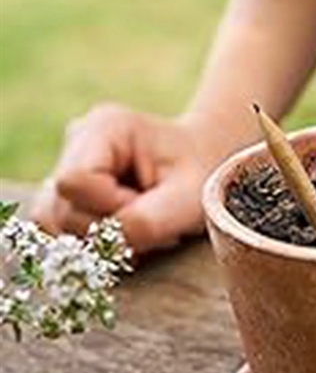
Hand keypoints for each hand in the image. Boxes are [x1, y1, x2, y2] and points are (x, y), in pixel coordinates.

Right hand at [31, 103, 206, 253]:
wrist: (205, 164)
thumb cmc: (201, 174)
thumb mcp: (188, 198)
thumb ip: (148, 222)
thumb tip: (105, 244)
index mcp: (105, 127)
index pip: (74, 182)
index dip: (109, 208)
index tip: (150, 208)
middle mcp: (77, 140)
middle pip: (60, 207)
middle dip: (107, 228)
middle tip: (154, 221)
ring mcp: (67, 164)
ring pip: (54, 223)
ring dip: (100, 238)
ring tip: (143, 223)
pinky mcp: (67, 190)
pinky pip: (62, 229)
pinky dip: (95, 240)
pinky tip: (129, 227)